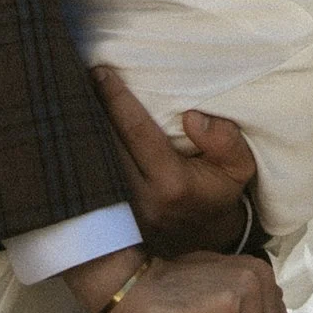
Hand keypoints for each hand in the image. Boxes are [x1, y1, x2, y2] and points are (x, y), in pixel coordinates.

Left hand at [92, 65, 258, 255]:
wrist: (204, 239)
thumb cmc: (218, 192)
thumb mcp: (239, 167)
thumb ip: (226, 140)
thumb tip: (192, 117)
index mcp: (172, 185)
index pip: (136, 132)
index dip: (116, 99)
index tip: (100, 72)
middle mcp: (141, 200)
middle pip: (105, 146)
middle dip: (90, 110)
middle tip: (77, 76)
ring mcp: (121, 213)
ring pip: (92, 163)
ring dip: (82, 129)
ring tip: (74, 96)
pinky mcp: (109, 219)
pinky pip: (92, 178)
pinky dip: (84, 151)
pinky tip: (78, 126)